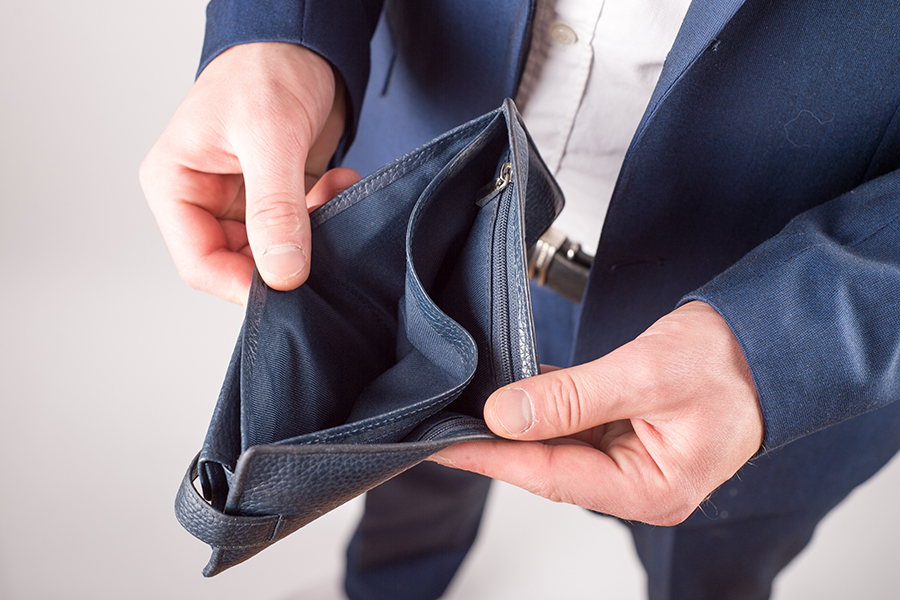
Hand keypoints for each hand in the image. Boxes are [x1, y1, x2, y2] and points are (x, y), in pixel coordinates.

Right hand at [140, 42, 359, 304]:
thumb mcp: (269, 138)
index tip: (289, 289)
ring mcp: (242, 202)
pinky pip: (302, 230)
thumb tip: (283, 274)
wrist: (302, 44)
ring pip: (277, 252)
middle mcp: (204, 199)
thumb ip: (275, 209)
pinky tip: (339, 183)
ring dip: (313, 234)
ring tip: (332, 193)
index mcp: (176, 184)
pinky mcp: (277, 199)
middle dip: (287, 256)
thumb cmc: (266, 70)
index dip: (242, 285)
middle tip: (323, 235)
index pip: (199, 262)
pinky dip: (326, 215)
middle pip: (240, 264)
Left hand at [432, 301, 763, 525]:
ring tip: (464, 407)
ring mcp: (630, 461)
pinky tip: (510, 392)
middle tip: (441, 422)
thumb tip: (506, 414)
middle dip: (496, 444)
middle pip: (549, 465)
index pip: (550, 475)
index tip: (442, 444)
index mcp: (648, 489)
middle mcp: (636, 484)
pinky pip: (572, 425)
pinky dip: (542, 408)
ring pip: (557, 445)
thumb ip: (573, 397)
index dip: (491, 458)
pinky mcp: (624, 435)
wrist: (765, 342)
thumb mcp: (644, 374)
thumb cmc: (726, 363)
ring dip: (516, 425)